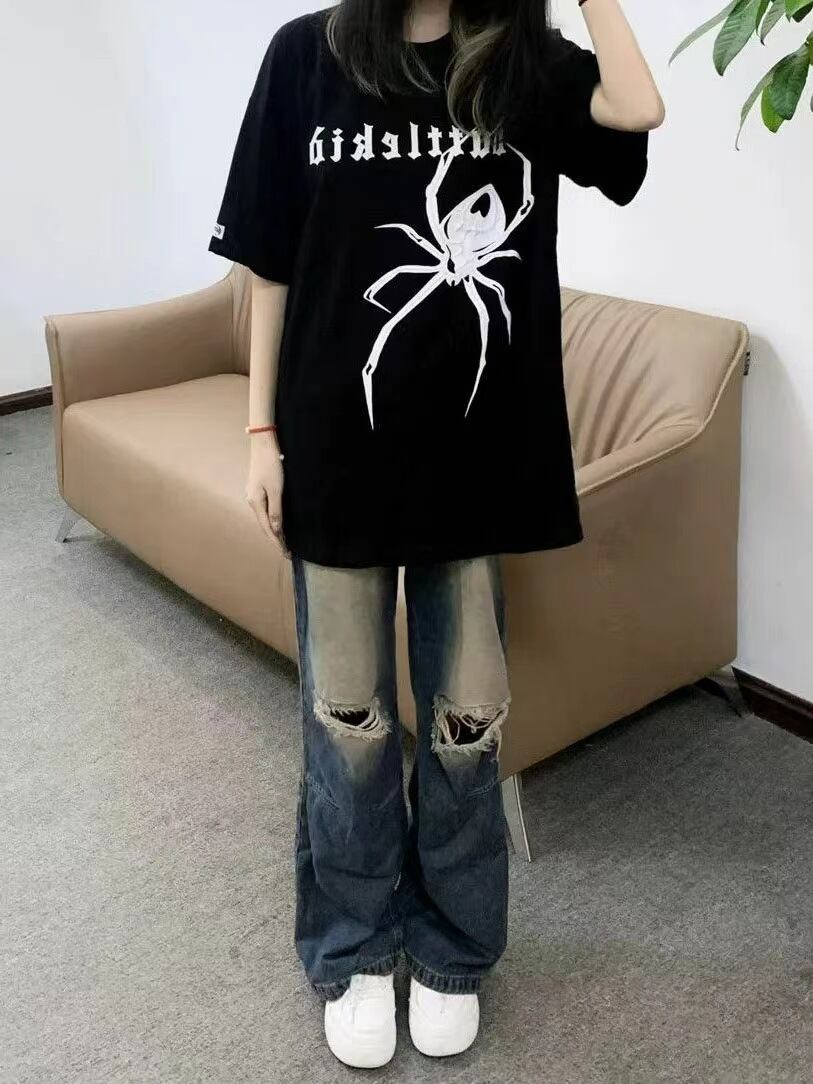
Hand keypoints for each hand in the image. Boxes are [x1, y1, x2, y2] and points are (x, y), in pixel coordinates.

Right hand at [245, 434, 289, 559]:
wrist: (263, 445)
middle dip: (275, 539)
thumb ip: (276, 511)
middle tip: (286, 552)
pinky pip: (265, 510)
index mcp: (255, 503)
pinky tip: (277, 523)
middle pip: (264, 526)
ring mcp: (253, 495)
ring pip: (264, 519)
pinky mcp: (257, 490)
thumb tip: (276, 530)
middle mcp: (252, 502)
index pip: (267, 529)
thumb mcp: (276, 490)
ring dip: (273, 531)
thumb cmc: (271, 466)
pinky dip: (272, 520)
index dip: (276, 542)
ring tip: (283, 542)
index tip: (286, 553)